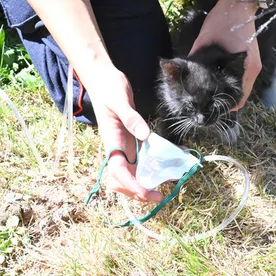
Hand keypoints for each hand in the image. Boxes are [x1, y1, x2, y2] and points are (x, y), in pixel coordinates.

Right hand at [82, 62, 162, 202]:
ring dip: (147, 182)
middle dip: (138, 191)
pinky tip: (171, 163)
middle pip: (123, 179)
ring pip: (133, 173)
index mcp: (111, 141)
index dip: (131, 185)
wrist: (104, 79)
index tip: (146, 192)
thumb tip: (145, 136)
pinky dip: (154, 165)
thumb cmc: (109, 88)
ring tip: (168, 183)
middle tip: (159, 196)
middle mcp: (117, 148)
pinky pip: (142, 158)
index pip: (117, 171)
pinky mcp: (132, 141)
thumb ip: (131, 118)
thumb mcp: (120, 100)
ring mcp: (124, 146)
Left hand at [189, 0, 261, 110]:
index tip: (207, 109)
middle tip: (203, 105)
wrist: (237, 3)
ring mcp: (249, 66)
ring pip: (237, 88)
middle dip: (222, 101)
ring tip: (205, 97)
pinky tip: (211, 83)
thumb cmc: (225, 20)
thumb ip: (197, 58)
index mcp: (247, 69)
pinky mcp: (246, 61)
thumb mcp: (206, 40)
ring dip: (224, 93)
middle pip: (238, 96)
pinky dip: (226, 83)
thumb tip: (182, 74)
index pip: (238, 98)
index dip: (224, 107)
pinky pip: (237, 79)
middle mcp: (250, 71)